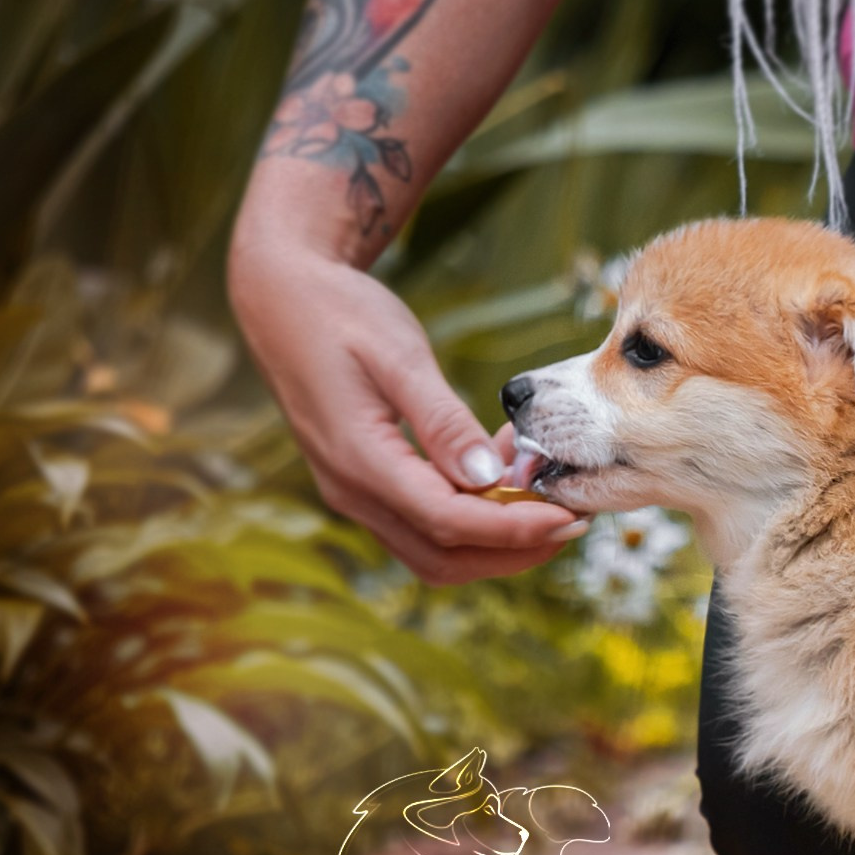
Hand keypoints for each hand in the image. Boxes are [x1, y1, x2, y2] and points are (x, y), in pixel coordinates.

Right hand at [227, 242, 584, 583]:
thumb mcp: (399, 355)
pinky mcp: (364, 484)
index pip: (449, 522)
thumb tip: (488, 480)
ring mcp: (354, 493)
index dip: (515, 529)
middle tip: (573, 520)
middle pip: (444, 556)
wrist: (281, 298)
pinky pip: (423, 526)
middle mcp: (352, 491)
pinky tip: (505, 478)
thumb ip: (442, 420)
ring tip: (546, 500)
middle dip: (514, 551)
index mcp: (360, 461)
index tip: (569, 517)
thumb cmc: (341, 314)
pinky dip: (471, 520)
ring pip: (434, 552)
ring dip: (494, 542)